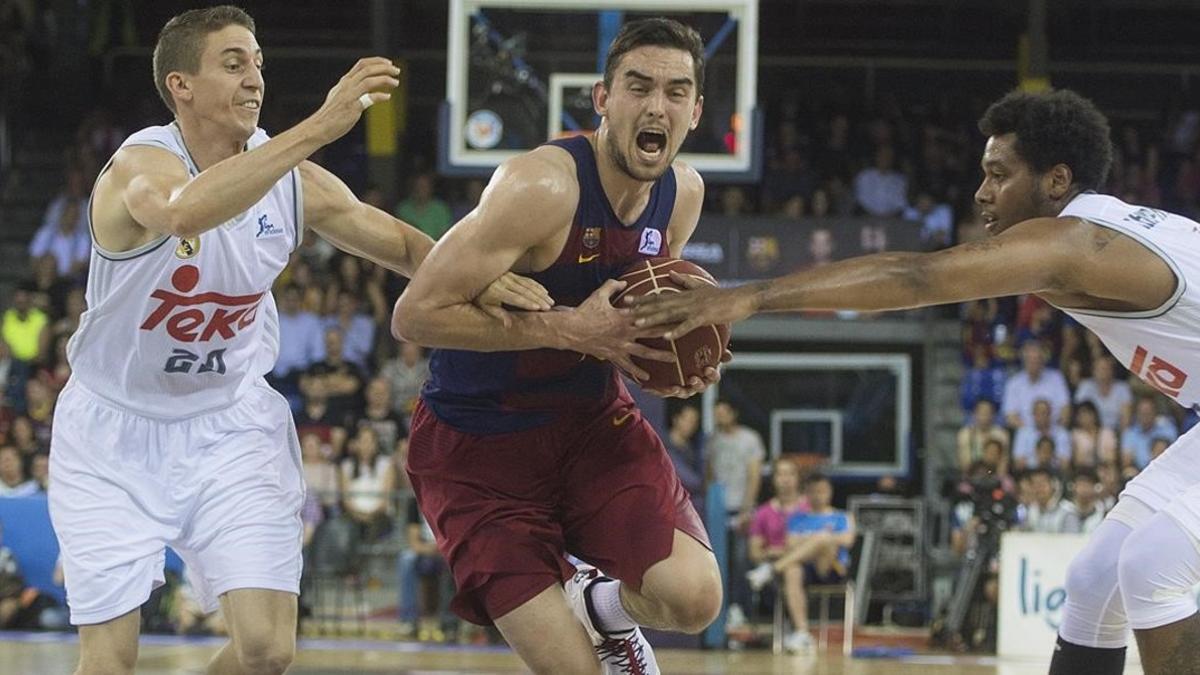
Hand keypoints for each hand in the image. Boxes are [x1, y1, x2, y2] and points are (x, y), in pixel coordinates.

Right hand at [309, 57, 400, 143]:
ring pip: (369, 80)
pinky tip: (388, 97)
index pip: (362, 64)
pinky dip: (379, 96)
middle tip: (397, 70)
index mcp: (345, 81)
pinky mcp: (352, 107)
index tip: (389, 63)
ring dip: (385, 79)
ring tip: (396, 82)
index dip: (376, 61)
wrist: (320, 127)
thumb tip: (367, 88)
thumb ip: (353, 90)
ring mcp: (349, 95)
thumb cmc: (332, 114)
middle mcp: (347, 85)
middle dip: (384, 67)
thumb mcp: (340, 96)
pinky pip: (369, 98)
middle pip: (367, 69)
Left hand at [475, 272, 553, 326]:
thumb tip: (508, 326)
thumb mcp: (485, 307)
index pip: (514, 298)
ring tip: (550, 302)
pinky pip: (527, 280)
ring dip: (540, 293)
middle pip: (524, 291)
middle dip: (538, 299)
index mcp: (496, 290)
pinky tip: (545, 292)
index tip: (537, 308)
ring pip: (528, 285)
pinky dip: (537, 286)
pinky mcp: (512, 274)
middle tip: (548, 307)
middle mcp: (504, 282)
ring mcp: (509, 277)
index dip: (526, 303)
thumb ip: (498, 315)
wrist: (472, 278)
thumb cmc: (479, 297)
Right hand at [562, 279, 674, 381]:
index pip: (649, 313)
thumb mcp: (598, 295)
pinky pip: (627, 365)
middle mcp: (626, 332)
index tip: (677, 311)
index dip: (664, 312)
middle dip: (670, 333)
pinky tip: (647, 378)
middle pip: (653, 333)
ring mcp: (621, 345)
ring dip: (660, 356)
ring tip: (673, 359)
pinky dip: (637, 371)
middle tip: (685, 334)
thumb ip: (612, 286)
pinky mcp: (613, 355)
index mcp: (625, 316)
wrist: (570, 330)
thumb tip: (623, 281)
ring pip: (645, 352)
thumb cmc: (584, 312)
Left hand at [629, 271, 758, 338]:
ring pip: (669, 313)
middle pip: (659, 304)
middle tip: (623, 310)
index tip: (626, 299)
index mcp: (685, 294)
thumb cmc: (725, 296)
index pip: (659, 296)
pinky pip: (687, 325)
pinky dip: (676, 330)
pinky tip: (665, 336)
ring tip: (637, 324)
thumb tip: (672, 274)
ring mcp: (695, 308)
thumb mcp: (703, 287)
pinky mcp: (705, 317)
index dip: (642, 298)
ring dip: (652, 319)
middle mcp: (686, 299)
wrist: (744, 298)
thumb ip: (686, 281)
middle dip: (640, 307)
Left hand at [645, 349, 732, 397]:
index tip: (707, 369)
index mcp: (708, 374)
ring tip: (675, 388)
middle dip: (698, 384)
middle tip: (692, 378)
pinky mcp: (671, 390)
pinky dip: (660, 391)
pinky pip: (666, 392)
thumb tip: (728, 356)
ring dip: (680, 391)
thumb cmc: (695, 348)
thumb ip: (715, 348)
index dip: (712, 375)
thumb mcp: (703, 345)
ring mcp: (685, 388)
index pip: (714, 377)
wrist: (674, 352)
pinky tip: (651, 387)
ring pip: (684, 393)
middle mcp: (698, 383)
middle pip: (701, 387)